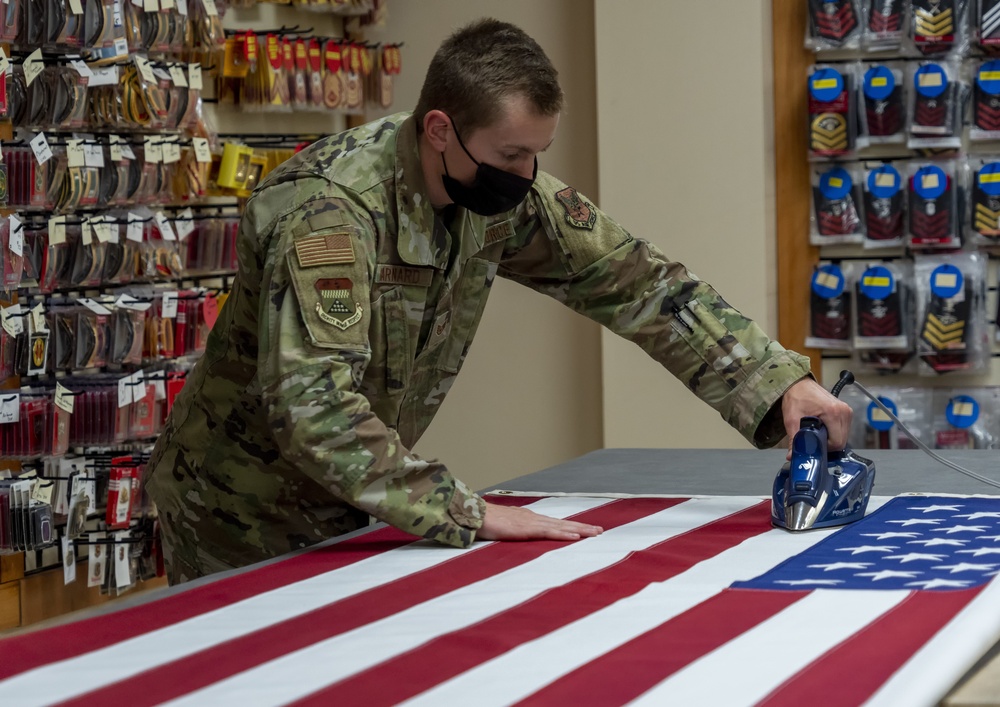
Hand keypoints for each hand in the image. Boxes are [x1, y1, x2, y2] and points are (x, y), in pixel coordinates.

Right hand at [477, 502, 603, 541]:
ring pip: (561, 527)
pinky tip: (575, 536)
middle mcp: (534, 518)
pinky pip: (549, 532)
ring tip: (595, 533)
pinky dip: (564, 534)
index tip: (585, 530)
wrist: (476, 515)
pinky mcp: (527, 529)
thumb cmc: (486, 522)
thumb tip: (516, 534)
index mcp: (529, 519)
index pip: (555, 523)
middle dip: (582, 527)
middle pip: (563, 523)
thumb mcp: (503, 528)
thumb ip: (512, 531)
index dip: (571, 526)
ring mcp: (532, 523)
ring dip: (579, 530)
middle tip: (600, 531)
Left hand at [781, 377, 852, 455]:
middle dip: (827, 444)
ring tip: (817, 431)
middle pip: (842, 441)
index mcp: (833, 413)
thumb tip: (791, 456)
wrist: (798, 384)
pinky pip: (843, 429)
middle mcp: (844, 411)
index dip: (825, 448)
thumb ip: (794, 440)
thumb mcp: (792, 420)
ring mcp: (846, 411)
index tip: (814, 444)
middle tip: (814, 438)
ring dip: (831, 438)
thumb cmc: (796, 397)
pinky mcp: (845, 411)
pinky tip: (822, 427)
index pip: (837, 443)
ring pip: (843, 436)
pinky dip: (833, 432)